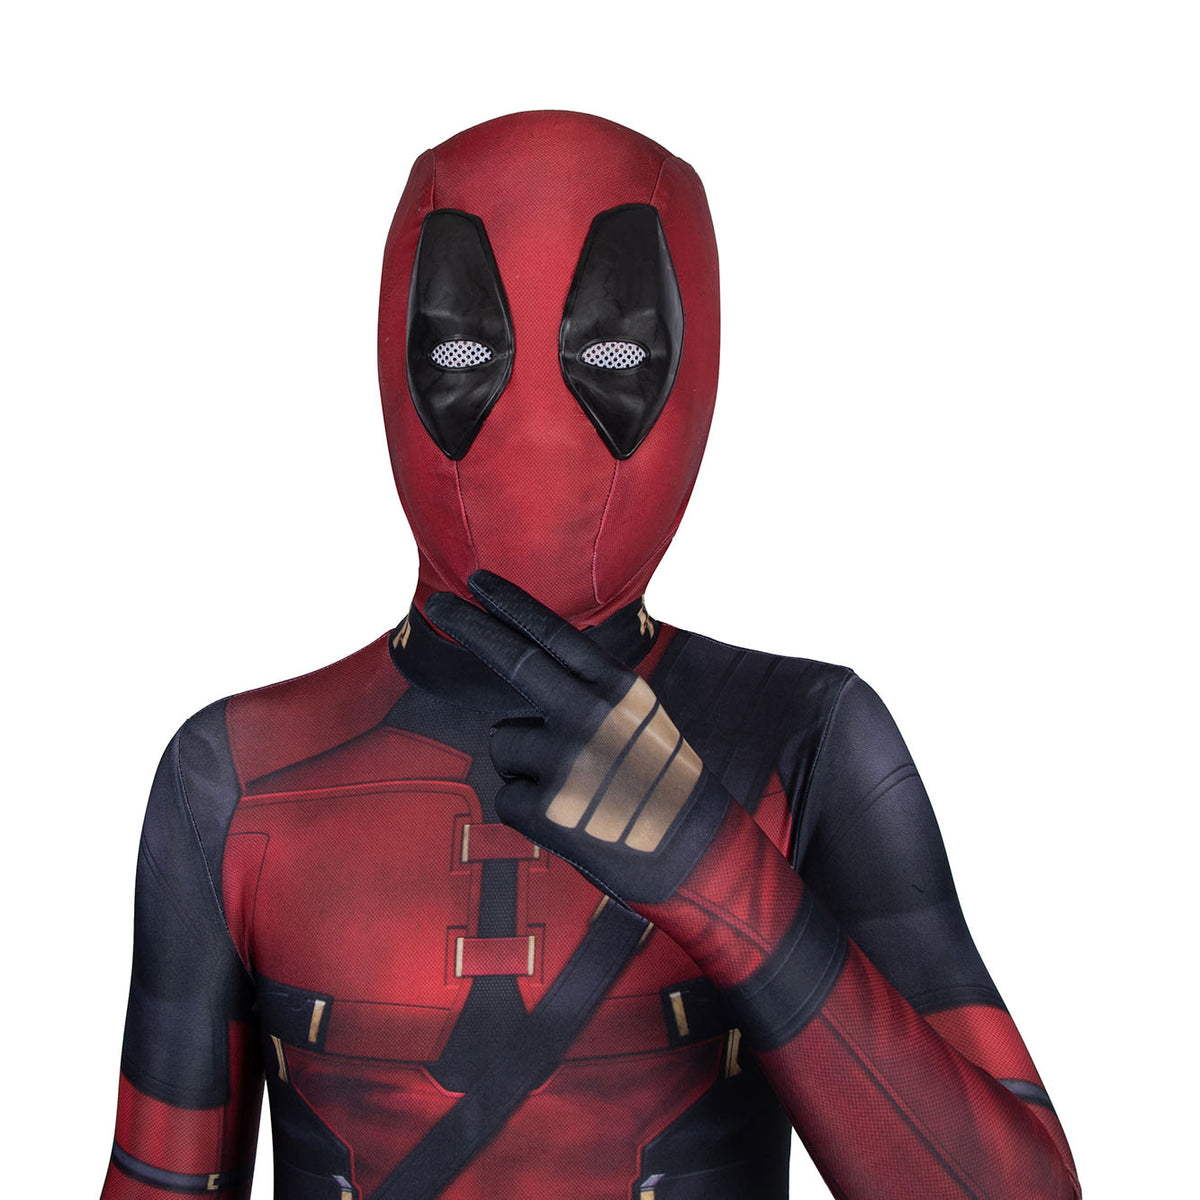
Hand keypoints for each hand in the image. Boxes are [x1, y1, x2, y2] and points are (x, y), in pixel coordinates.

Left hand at [425, 571, 728, 905]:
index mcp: (617, 690)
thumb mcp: (637, 719)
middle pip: (514, 659)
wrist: (697, 855)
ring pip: (505, 743)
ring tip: (577, 791)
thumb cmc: (662, 784)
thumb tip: (529, 673)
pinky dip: (529, 810)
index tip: (477, 580)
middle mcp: (589, 714)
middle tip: (439, 602)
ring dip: (525, 765)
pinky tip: (572, 822)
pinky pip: (508, 796)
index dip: (511, 604)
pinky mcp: (545, 808)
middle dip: (470, 625)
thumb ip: (589, 693)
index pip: (553, 634)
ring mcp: (564, 760)